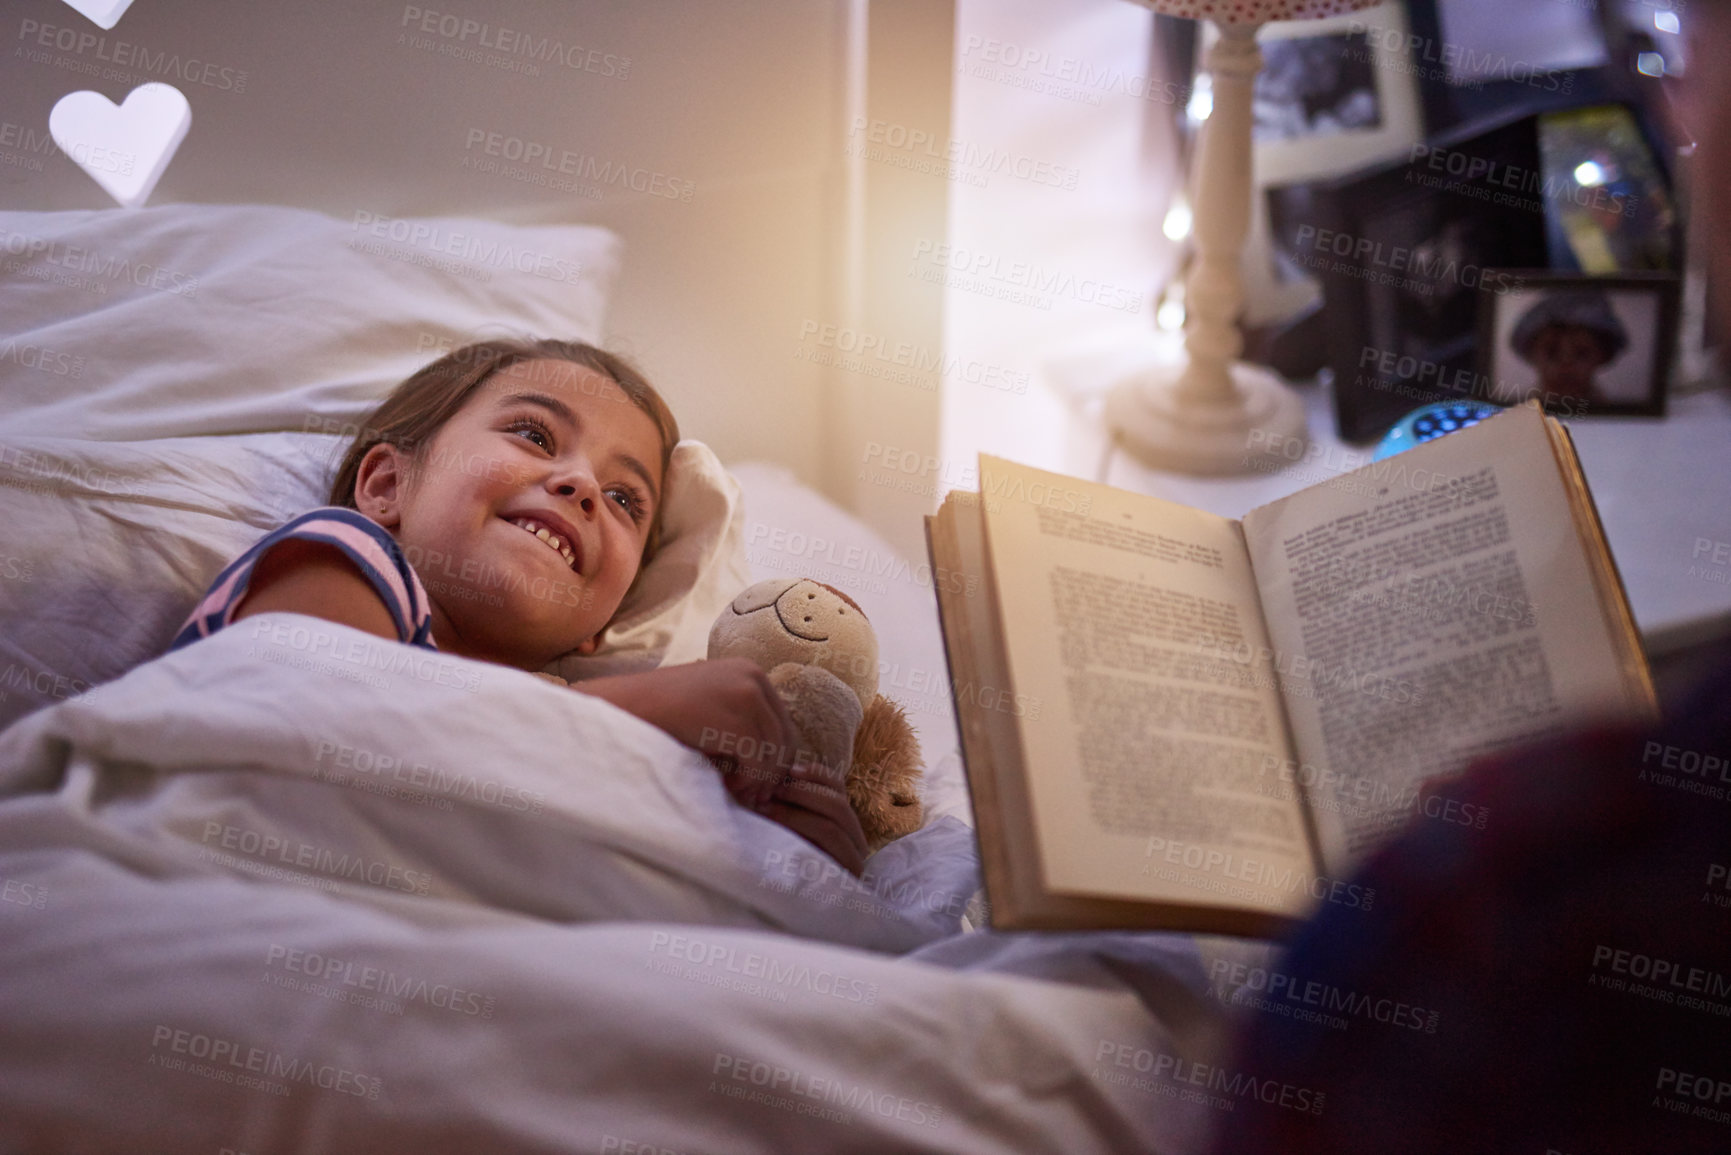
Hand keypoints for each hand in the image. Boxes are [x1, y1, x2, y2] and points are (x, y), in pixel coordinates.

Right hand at [575, 658, 798, 810]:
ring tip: (734, 789)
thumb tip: (778, 767)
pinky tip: (726, 783)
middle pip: (786, 737)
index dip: (775, 759)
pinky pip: (759, 759)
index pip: (784, 724)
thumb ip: (743, 725)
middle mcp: (755, 676)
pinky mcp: (737, 716)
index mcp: (751, 672)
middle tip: (750, 794)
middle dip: (772, 772)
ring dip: (758, 779)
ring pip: (776, 751)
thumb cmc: (662, 715)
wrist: (623, 706)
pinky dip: (747, 779)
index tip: (754, 782)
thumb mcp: (710, 709)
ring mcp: (748, 693)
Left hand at [759, 749, 869, 876]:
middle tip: (769, 791)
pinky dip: (804, 834)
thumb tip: (770, 766)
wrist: (771, 909)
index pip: (838, 789)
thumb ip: (783, 799)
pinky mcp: (846, 879)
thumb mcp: (781, 823)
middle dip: (803, 794)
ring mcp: (853, 861)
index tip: (789, 769)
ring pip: (833, 826)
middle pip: (838, 805)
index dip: (817, 775)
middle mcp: (854, 841)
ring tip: (765, 809)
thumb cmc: (774, 857)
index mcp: (841, 823)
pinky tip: (776, 831)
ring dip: (797, 813)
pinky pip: (831, 850)